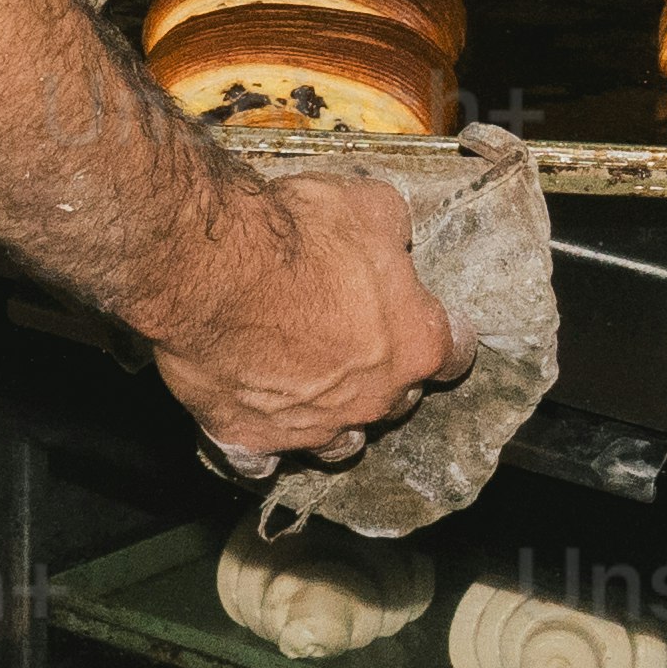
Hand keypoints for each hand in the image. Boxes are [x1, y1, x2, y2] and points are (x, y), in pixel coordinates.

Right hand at [149, 160, 449, 465]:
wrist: (212, 270)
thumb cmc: (295, 236)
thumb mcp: (369, 206)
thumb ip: (393, 231)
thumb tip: (395, 237)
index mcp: (414, 343)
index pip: (455, 353)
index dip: (443, 334)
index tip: (427, 320)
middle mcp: (374, 397)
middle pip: (398, 399)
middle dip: (385, 373)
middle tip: (356, 338)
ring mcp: (315, 427)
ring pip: (342, 443)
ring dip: (338, 419)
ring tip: (319, 394)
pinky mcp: (255, 439)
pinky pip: (267, 460)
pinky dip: (266, 448)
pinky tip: (260, 430)